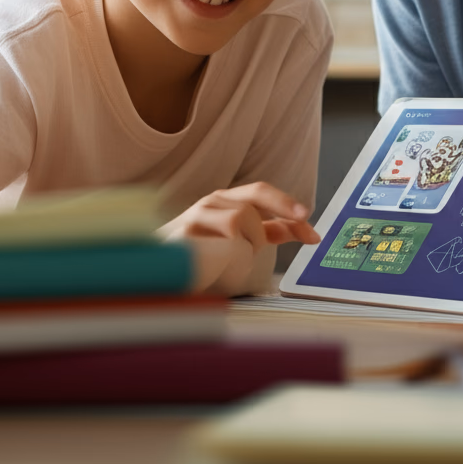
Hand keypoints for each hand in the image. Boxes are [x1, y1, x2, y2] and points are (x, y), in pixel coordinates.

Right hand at [161, 182, 319, 292]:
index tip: (308, 221)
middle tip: (299, 229)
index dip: (287, 204)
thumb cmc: (200, 253)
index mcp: (225, 200)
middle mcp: (210, 202)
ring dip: (246, 243)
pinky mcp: (183, 234)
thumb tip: (302, 230)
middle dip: (278, 213)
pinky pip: (220, 239)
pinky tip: (217, 262)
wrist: (154, 271)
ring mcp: (195, 215)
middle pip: (254, 198)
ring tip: (230, 260)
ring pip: (240, 220)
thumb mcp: (239, 240)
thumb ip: (267, 231)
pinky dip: (228, 251)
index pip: (261, 192)